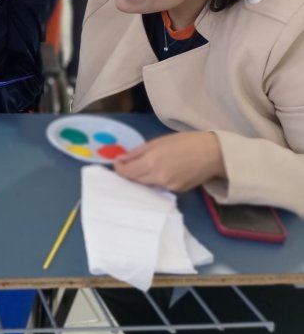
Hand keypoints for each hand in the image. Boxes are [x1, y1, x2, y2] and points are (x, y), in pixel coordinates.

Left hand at [112, 132, 226, 191]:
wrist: (215, 154)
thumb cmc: (186, 142)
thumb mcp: (158, 142)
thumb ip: (137, 152)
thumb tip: (121, 159)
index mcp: (152, 162)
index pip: (127, 172)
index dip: (119, 169)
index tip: (118, 163)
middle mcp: (158, 178)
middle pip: (135, 180)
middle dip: (129, 173)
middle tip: (129, 164)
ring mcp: (168, 187)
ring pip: (147, 184)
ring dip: (143, 177)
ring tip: (147, 166)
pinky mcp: (178, 191)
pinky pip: (160, 186)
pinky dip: (157, 179)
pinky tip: (163, 170)